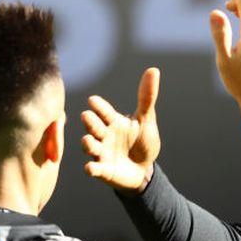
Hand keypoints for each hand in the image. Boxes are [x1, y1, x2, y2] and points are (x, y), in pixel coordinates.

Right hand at [81, 67, 161, 192]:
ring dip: (88, 143)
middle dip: (90, 122)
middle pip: (94, 127)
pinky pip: (95, 169)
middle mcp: (104, 135)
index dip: (99, 107)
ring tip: (88, 139)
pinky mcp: (103, 170)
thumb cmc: (142, 142)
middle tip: (86, 116)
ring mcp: (101, 153)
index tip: (93, 100)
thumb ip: (146, 97)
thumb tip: (154, 70)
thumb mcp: (146, 120)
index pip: (105, 112)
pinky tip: (90, 168)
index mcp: (113, 122)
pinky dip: (92, 169)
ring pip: (91, 146)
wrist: (144, 170)